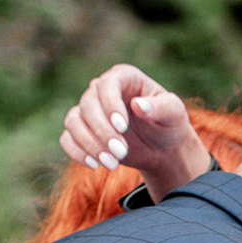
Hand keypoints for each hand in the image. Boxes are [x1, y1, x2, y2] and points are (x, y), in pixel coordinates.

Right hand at [61, 64, 213, 201]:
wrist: (162, 147)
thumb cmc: (169, 124)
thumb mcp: (174, 114)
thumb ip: (162, 107)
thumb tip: (139, 105)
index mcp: (124, 77)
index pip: (106, 84)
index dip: (110, 105)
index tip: (122, 127)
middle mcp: (102, 89)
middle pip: (87, 105)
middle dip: (102, 131)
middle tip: (121, 152)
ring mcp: (89, 110)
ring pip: (73, 122)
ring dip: (89, 144)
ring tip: (111, 163)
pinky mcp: (82, 131)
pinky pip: (67, 139)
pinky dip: (77, 152)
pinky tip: (94, 165)